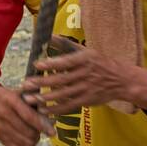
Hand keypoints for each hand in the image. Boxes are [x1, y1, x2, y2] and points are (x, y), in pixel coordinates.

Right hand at [0, 83, 54, 145]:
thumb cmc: (18, 98)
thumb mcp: (27, 93)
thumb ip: (39, 102)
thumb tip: (52, 120)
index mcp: (10, 99)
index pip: (29, 117)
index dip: (42, 126)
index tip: (52, 133)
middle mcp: (2, 113)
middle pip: (28, 133)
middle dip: (38, 134)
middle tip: (40, 130)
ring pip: (24, 143)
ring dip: (34, 142)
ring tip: (34, 135)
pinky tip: (30, 144)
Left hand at [21, 34, 146, 114]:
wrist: (121, 80)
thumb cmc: (98, 62)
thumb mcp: (84, 51)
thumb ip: (65, 44)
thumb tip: (47, 35)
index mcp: (84, 60)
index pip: (66, 62)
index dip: (51, 64)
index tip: (36, 65)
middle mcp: (85, 74)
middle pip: (61, 80)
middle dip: (42, 83)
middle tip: (25, 84)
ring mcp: (86, 89)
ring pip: (63, 95)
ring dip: (45, 98)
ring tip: (29, 99)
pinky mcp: (86, 101)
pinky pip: (68, 106)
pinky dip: (55, 109)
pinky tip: (43, 109)